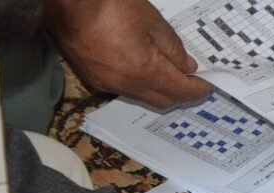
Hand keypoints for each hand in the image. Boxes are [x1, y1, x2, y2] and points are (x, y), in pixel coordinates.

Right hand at [45, 0, 212, 107]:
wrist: (65, 2)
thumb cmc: (109, 4)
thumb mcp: (151, 20)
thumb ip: (172, 47)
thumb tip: (187, 67)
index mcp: (144, 71)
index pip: (180, 91)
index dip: (198, 90)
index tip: (208, 85)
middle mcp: (126, 85)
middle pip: (163, 100)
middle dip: (181, 93)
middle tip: (192, 82)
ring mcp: (107, 84)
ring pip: (143, 96)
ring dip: (159, 90)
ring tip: (168, 74)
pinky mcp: (93, 78)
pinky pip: (124, 89)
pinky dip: (139, 84)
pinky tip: (141, 69)